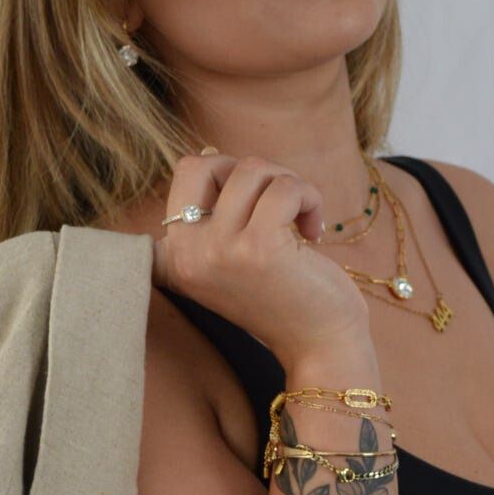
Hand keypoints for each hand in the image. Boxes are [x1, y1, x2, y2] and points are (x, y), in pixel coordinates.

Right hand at [149, 152, 373, 369]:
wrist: (320, 345)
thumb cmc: (281, 293)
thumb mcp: (229, 253)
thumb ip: (213, 211)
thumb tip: (207, 149)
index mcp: (173, 256)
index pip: (179, 178)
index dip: (214, 176)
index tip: (242, 205)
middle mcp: (185, 254)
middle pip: (204, 163)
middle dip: (249, 170)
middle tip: (276, 201)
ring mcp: (218, 251)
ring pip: (250, 169)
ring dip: (288, 184)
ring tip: (300, 218)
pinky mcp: (257, 247)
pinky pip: (285, 187)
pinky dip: (309, 197)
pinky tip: (314, 229)